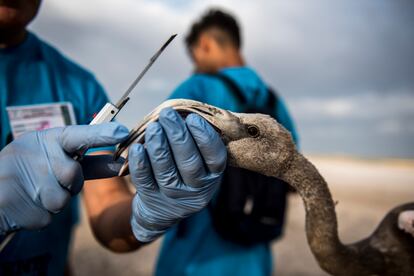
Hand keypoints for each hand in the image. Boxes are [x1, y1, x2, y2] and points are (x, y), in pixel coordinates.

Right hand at [0, 123, 128, 233]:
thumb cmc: (26, 171)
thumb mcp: (51, 157)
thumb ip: (85, 161)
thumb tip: (120, 164)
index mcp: (43, 139)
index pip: (77, 134)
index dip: (100, 134)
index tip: (123, 131)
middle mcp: (32, 154)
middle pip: (73, 175)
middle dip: (69, 184)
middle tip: (51, 180)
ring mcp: (21, 180)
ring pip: (61, 200)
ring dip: (53, 201)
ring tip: (33, 192)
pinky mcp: (16, 206)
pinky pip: (46, 216)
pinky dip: (39, 214)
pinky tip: (24, 204)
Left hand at [129, 108, 226, 241]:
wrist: (164, 208)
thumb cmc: (184, 172)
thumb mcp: (199, 160)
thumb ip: (196, 139)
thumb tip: (184, 111)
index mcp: (213, 175)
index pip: (214, 157)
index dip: (204, 137)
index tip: (192, 118)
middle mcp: (197, 190)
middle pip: (189, 163)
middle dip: (178, 136)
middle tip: (167, 115)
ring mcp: (174, 197)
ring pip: (167, 172)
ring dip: (159, 147)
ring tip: (153, 127)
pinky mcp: (152, 200)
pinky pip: (145, 181)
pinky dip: (140, 163)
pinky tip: (136, 147)